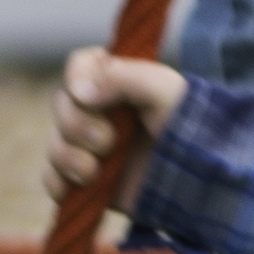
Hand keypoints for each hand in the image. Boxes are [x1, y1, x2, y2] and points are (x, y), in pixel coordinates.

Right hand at [48, 50, 184, 207]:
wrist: (200, 183)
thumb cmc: (188, 127)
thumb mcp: (163, 90)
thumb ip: (123, 78)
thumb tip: (79, 93)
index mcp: (116, 81)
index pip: (78, 66)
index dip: (75, 78)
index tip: (85, 96)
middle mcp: (98, 111)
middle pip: (61, 106)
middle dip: (77, 126)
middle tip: (109, 142)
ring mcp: (90, 146)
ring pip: (55, 143)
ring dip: (69, 158)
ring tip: (94, 173)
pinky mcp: (86, 180)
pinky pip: (53, 178)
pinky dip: (58, 184)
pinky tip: (79, 186)